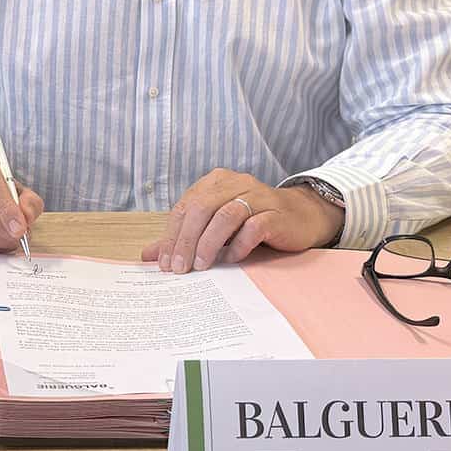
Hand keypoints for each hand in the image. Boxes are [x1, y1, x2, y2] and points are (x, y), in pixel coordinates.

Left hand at [142, 170, 344, 272]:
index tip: (165, 263)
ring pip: (226, 215)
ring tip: (201, 266)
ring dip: (209, 243)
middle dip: (186, 240)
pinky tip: (232, 259)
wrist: (301, 216)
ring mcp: (257, 196)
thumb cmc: (253, 221)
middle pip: (202, 209)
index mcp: (215, 182)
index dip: (172, 235)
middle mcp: (235, 183)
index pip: (185, 207)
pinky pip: (254, 227)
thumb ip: (184, 237)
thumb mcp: (215, 227)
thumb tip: (149, 255)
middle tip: (179, 268)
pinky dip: (239, 244)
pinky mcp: (276, 214)